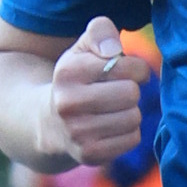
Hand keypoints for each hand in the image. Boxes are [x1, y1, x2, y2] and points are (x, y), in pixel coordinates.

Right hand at [48, 16, 156, 166]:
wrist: (50, 122)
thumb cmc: (77, 79)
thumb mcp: (82, 49)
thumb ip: (99, 32)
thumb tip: (114, 50)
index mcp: (67, 72)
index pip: (125, 66)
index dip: (136, 68)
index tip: (128, 72)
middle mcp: (67, 103)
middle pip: (131, 93)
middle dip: (131, 91)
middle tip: (119, 92)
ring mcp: (77, 132)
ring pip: (133, 118)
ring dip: (130, 112)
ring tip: (113, 110)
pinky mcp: (89, 154)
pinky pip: (132, 139)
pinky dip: (128, 133)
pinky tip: (111, 127)